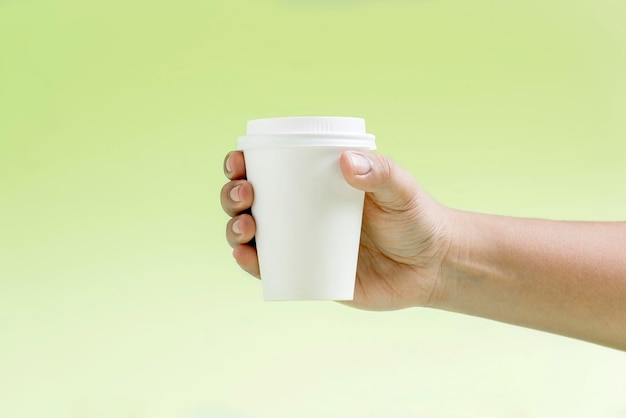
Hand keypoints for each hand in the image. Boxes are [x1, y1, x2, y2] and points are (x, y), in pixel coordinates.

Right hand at [221, 150, 454, 309]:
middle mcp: (302, 214)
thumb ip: (381, 172)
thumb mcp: (401, 190)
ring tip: (246, 225)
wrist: (433, 267)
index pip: (270, 170)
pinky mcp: (309, 275)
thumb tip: (345, 162)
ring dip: (235, 229)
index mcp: (316, 185)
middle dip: (233, 195)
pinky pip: (272, 270)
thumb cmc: (417, 220)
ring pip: (254, 236)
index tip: (238, 161)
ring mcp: (302, 245)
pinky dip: (251, 264)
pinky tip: (244, 256)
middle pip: (251, 202)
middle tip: (245, 193)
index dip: (243, 164)